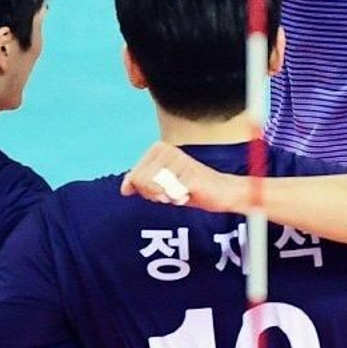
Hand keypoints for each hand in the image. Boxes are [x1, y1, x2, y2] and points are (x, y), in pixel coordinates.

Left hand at [121, 141, 246, 212]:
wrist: (222, 192)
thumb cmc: (191, 187)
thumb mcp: (161, 184)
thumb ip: (140, 183)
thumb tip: (124, 189)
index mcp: (159, 148)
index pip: (135, 176)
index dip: (145, 189)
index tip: (163, 188)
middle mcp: (167, 149)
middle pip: (141, 181)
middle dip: (154, 194)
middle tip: (172, 192)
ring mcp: (179, 160)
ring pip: (153, 187)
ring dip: (166, 196)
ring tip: (180, 191)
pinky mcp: (189, 174)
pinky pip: (169, 193)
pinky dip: (177, 199)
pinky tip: (187, 194)